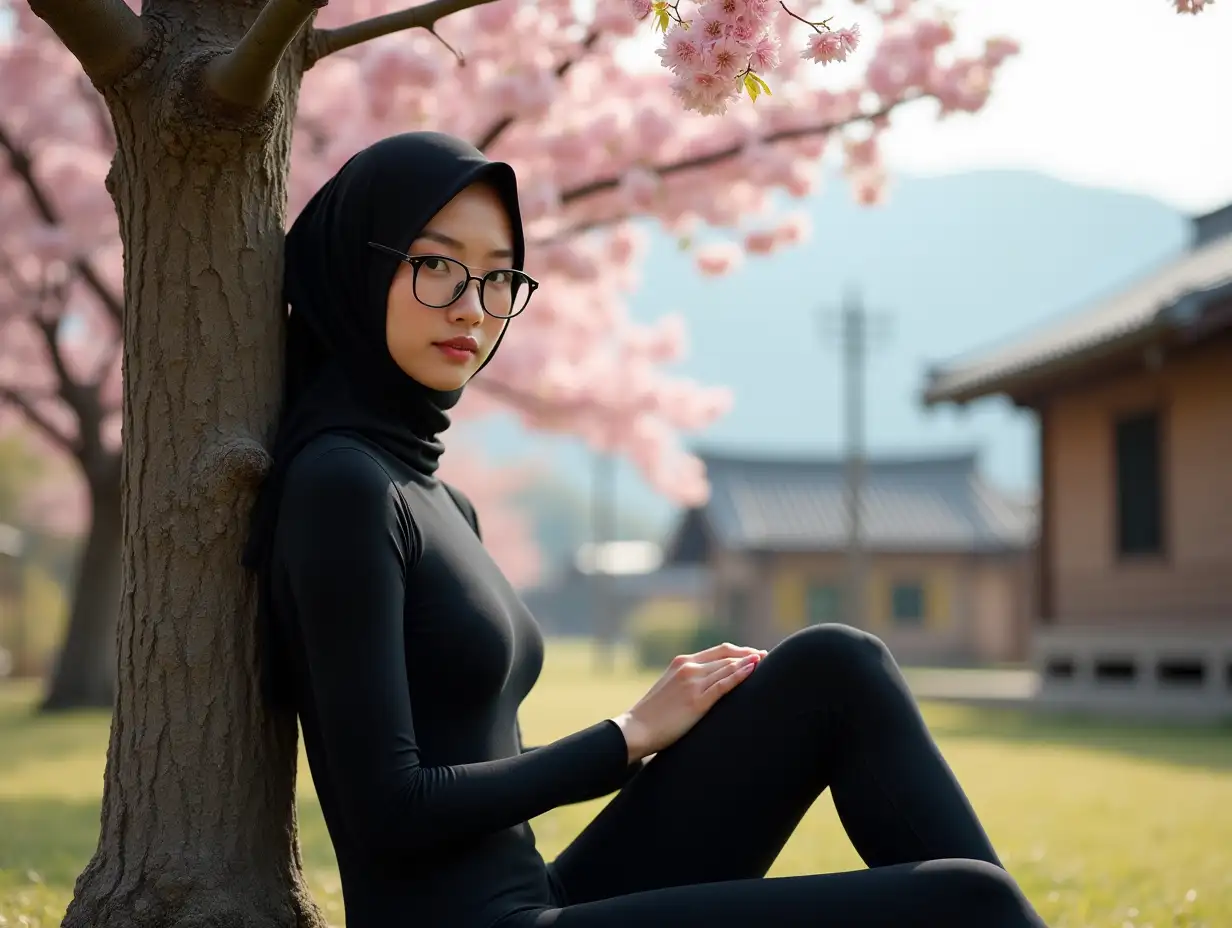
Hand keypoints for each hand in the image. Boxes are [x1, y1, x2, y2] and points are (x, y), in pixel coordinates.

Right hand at [611, 642, 766, 763]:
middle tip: (768, 659)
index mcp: (682, 662)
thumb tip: (709, 687)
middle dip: (750, 655)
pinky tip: (753, 670)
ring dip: (750, 663)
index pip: (719, 651)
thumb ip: (688, 682)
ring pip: (728, 667)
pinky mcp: (696, 700)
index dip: (740, 652)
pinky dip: (740, 675)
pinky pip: (723, 684)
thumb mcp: (671, 688)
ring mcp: (692, 683)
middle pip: (727, 655)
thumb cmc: (653, 715)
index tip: (756, 655)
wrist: (636, 729)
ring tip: (768, 663)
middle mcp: (688, 667)